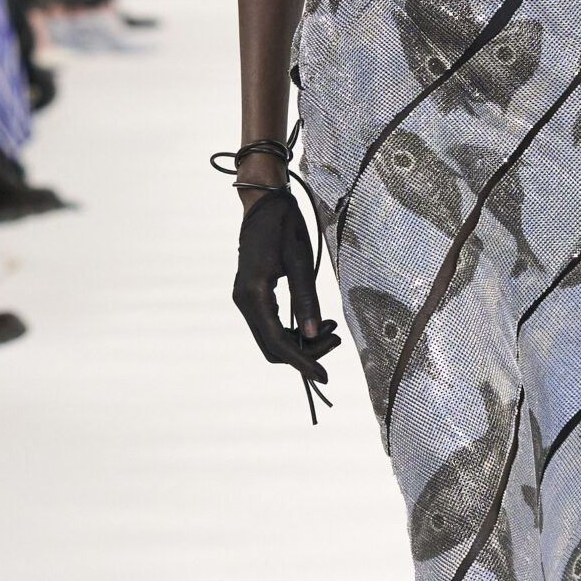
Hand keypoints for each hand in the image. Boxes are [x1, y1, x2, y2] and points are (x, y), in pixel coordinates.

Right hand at [231, 187, 341, 395]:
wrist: (265, 203)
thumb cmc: (284, 225)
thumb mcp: (301, 262)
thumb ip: (307, 300)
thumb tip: (314, 336)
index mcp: (254, 294)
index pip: (277, 342)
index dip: (302, 362)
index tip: (323, 376)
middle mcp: (244, 300)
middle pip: (272, 347)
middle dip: (305, 352)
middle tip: (336, 341)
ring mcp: (244, 298)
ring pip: (271, 338)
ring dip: (300, 341)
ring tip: (331, 329)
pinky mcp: (251, 294)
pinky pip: (270, 324)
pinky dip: (292, 329)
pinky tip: (316, 321)